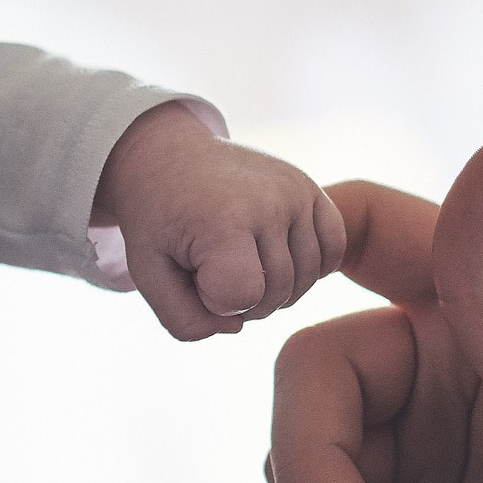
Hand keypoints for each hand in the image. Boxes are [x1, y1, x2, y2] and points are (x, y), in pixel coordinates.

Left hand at [92, 101, 345, 339]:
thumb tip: (237, 327)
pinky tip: (279, 260)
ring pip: (307, 277)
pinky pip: (334, 247)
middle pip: (278, 292)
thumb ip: (183, 320)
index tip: (193, 275)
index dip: (216, 302)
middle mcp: (268, 202)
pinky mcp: (310, 187)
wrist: (170, 156)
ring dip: (277, 289)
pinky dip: (311, 267)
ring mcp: (295, 192)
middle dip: (245, 301)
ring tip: (242, 268)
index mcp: (223, 220)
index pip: (244, 296)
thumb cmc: (157, 219)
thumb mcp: (148, 273)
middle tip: (214, 276)